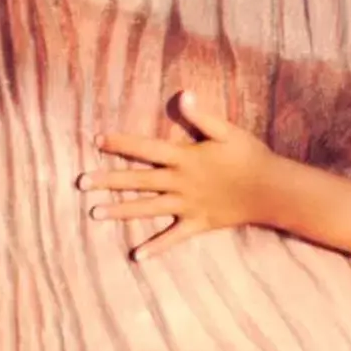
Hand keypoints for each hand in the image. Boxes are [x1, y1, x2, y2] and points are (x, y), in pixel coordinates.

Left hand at [77, 91, 274, 260]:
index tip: (97, 139)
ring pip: (147, 209)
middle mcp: (180, 183)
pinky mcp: (197, 224)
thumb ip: (201, 116)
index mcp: (184, 157)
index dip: (121, 143)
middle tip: (80, 182)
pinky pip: (173, 238)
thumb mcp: (226, 131)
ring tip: (94, 213)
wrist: (270, 190)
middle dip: (108, 180)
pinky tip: (136, 257)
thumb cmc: (249, 156)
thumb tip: (183, 94)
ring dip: (120, 211)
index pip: (146, 148)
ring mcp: (187, 206)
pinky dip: (155, 247)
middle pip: (138, 180)